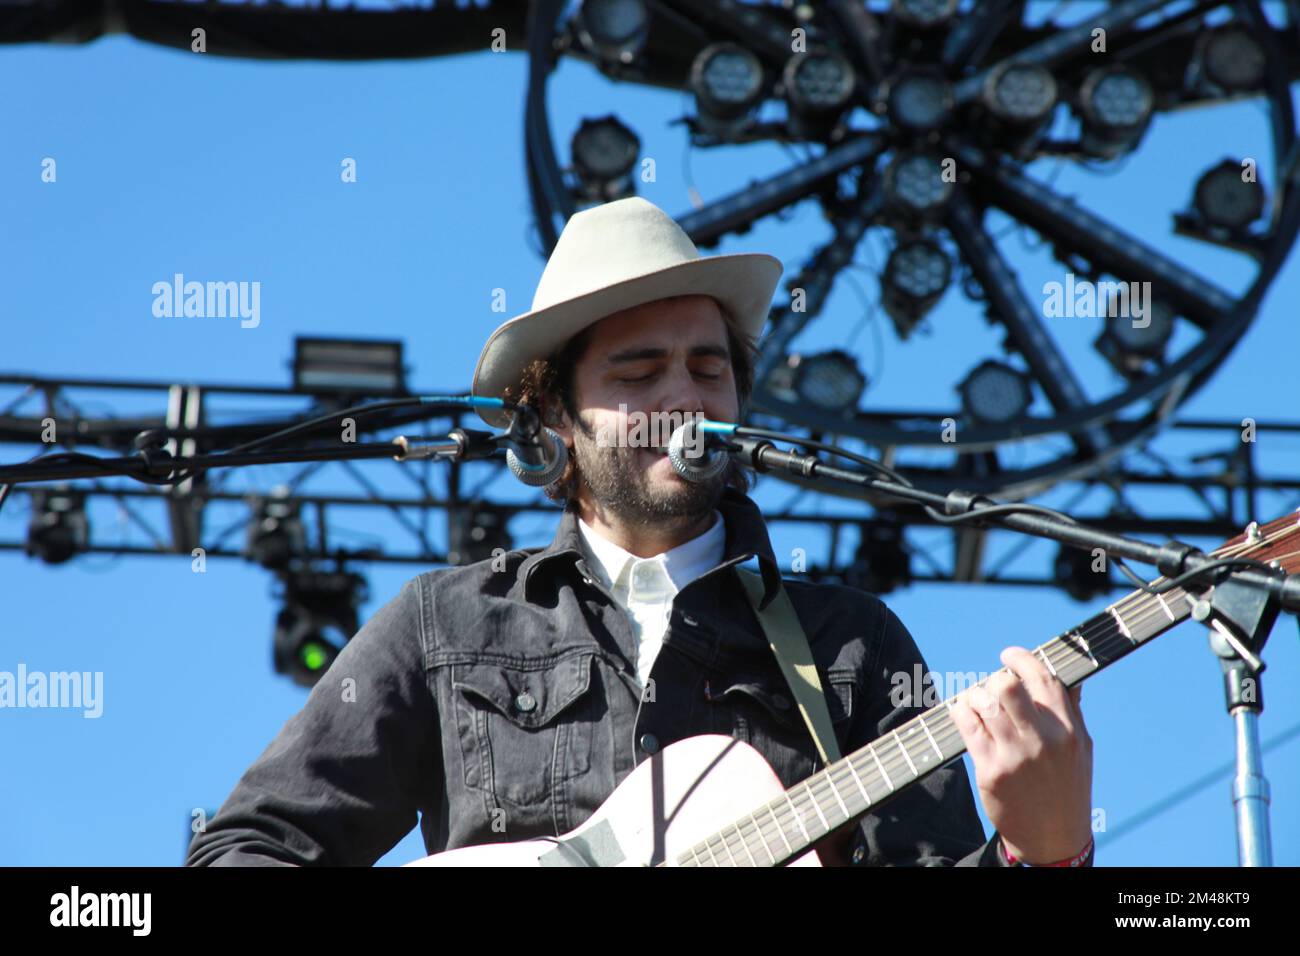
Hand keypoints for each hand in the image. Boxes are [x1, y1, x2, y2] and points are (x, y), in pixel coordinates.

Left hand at [950, 647, 1092, 864]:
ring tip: (979, 705)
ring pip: (981, 701)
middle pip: (1006, 685)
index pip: (1042, 678)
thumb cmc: (1067, 788)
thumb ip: (1072, 711)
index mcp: (1068, 730)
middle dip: (995, 680)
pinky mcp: (991, 770)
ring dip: (975, 696)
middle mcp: (1042, 740)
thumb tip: (1069, 677)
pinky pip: (966, 724)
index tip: (1008, 655)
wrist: (1053, 839)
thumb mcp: (1082, 749)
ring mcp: (1014, 755)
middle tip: (993, 689)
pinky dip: (961, 711)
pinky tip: (966, 715)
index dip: (1021, 658)